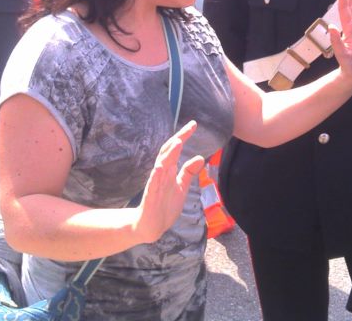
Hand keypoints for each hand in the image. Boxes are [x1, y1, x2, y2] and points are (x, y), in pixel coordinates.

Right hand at [133, 121, 204, 244]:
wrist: (151, 227)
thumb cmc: (165, 205)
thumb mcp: (181, 186)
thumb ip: (188, 172)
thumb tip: (200, 157)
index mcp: (169, 170)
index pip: (175, 149)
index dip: (183, 136)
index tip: (193, 124)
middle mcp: (162, 174)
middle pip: (168, 153)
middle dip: (177, 140)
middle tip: (188, 129)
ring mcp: (155, 185)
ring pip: (161, 166)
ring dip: (169, 154)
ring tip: (177, 142)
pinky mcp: (151, 198)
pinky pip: (153, 185)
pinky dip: (156, 176)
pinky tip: (160, 168)